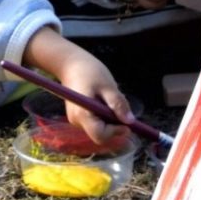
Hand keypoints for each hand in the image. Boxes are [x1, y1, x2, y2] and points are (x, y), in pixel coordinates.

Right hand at [27, 29, 133, 145]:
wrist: (70, 64)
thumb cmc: (89, 72)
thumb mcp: (108, 86)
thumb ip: (118, 104)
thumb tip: (130, 121)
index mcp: (83, 115)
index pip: (100, 136)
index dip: (116, 132)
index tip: (127, 122)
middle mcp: (77, 121)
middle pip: (100, 134)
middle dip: (114, 125)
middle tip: (120, 107)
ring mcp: (76, 120)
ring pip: (99, 128)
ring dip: (110, 119)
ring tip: (109, 99)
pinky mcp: (78, 117)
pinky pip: (96, 122)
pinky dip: (104, 115)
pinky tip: (103, 100)